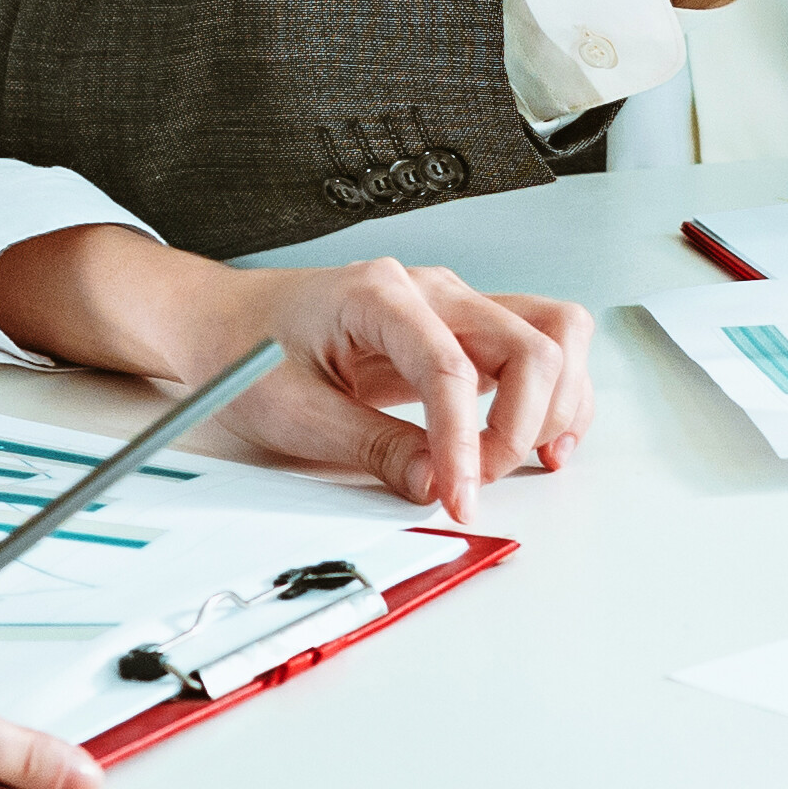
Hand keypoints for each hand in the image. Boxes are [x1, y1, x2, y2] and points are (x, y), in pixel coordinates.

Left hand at [217, 258, 596, 524]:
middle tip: (476, 483)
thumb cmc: (248, 350)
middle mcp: (432, 290)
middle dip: (520, 426)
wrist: (228, 323)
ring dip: (557, 403)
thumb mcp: (292, 410)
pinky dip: (559, 395)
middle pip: (530, 343)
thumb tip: (432, 482)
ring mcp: (456, 307)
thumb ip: (369, 445)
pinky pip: (542, 349)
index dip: (463, 443)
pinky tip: (541, 440)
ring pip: (556, 334)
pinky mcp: (467, 333)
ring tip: (521, 459)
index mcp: (379, 294)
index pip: (449, 368)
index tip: (459, 498)